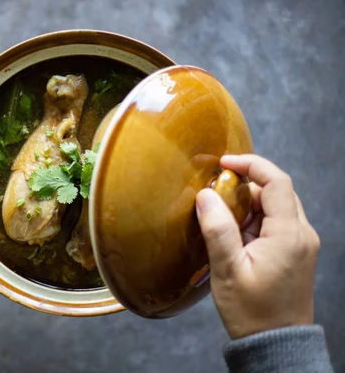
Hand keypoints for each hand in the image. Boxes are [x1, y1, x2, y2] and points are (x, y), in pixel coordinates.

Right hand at [196, 154, 319, 338]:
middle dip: (246, 185)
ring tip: (221, 216)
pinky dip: (254, 219)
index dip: (251, 165)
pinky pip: (276, 223)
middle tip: (216, 192)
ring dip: (249, 204)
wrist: (275, 344)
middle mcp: (302, 235)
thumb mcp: (228, 270)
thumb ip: (217, 229)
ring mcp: (301, 244)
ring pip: (276, 206)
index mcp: (289, 235)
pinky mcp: (295, 253)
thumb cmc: (252, 311)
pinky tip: (234, 232)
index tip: (224, 163)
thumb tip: (205, 196)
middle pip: (277, 191)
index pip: (277, 182)